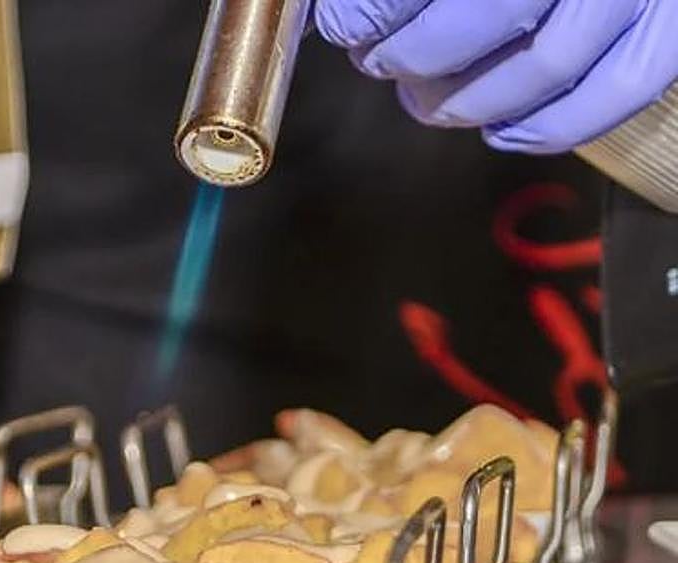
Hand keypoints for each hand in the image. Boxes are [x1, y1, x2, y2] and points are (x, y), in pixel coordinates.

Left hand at [314, 0, 677, 152]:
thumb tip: (338, 9)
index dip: (371, 8)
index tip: (343, 24)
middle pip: (489, 12)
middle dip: (412, 55)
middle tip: (379, 62)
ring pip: (546, 64)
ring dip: (468, 100)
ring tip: (425, 101)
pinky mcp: (674, 24)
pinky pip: (618, 91)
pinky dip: (550, 126)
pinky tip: (501, 130)